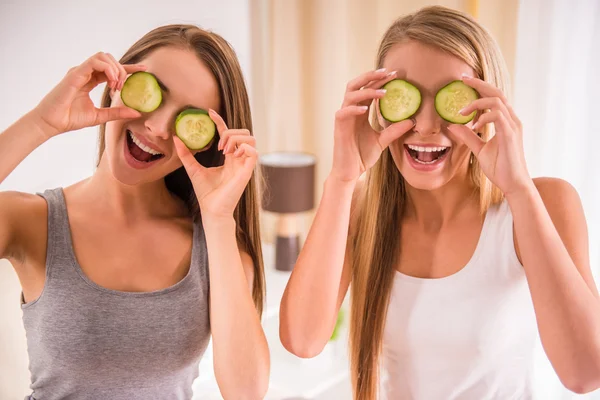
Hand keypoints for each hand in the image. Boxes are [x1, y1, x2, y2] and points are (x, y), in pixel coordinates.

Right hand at [32, 52, 145, 138]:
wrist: (51, 124)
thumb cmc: (70, 119)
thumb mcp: (100, 116)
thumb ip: (117, 112)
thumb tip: (137, 112)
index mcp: (90, 80)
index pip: (112, 69)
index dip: (128, 68)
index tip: (144, 70)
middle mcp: (85, 73)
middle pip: (109, 59)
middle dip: (122, 69)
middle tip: (123, 87)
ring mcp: (79, 71)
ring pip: (102, 56)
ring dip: (115, 68)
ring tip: (116, 85)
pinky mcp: (75, 74)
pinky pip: (94, 62)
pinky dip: (107, 69)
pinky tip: (111, 82)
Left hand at [174, 109, 256, 217]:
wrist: (211, 210)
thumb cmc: (206, 193)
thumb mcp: (193, 169)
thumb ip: (186, 154)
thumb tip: (175, 138)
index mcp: (229, 158)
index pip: (229, 133)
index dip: (220, 121)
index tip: (209, 112)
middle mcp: (239, 159)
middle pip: (245, 133)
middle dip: (231, 132)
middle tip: (219, 145)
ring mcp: (244, 164)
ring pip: (251, 139)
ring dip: (236, 139)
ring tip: (224, 149)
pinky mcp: (247, 171)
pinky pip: (253, 152)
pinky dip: (243, 148)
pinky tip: (230, 155)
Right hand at [331, 68, 414, 182]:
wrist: (350, 172)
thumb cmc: (362, 155)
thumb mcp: (382, 141)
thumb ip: (394, 130)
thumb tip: (412, 121)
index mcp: (360, 111)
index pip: (368, 89)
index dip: (380, 80)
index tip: (396, 74)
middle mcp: (350, 111)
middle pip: (356, 85)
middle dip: (370, 76)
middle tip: (387, 73)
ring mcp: (343, 118)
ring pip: (350, 95)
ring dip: (366, 90)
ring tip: (382, 92)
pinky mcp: (338, 127)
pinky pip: (343, 112)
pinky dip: (353, 108)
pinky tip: (365, 108)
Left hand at [447, 76, 531, 196]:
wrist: (513, 184)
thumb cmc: (500, 168)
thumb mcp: (479, 150)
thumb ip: (468, 137)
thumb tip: (453, 127)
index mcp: (506, 122)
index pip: (494, 97)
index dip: (480, 88)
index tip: (464, 82)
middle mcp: (512, 120)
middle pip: (497, 92)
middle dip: (479, 84)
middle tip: (462, 79)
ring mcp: (513, 126)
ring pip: (497, 101)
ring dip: (477, 103)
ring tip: (461, 111)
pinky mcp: (511, 134)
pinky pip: (497, 116)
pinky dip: (484, 117)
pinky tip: (473, 126)